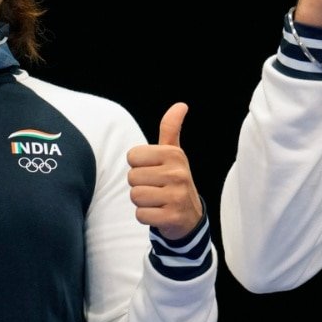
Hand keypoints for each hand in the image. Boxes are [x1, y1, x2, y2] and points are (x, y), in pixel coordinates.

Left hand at [126, 102, 202, 240]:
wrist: (190, 215)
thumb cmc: (174, 179)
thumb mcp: (174, 153)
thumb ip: (171, 128)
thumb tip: (180, 105)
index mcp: (174, 154)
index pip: (132, 156)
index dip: (139, 166)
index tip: (154, 170)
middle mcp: (178, 173)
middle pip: (132, 177)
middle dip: (140, 184)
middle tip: (156, 188)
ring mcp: (176, 196)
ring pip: (135, 196)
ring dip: (142, 201)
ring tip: (157, 200)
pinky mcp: (172, 217)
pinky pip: (141, 215)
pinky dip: (146, 216)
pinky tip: (159, 213)